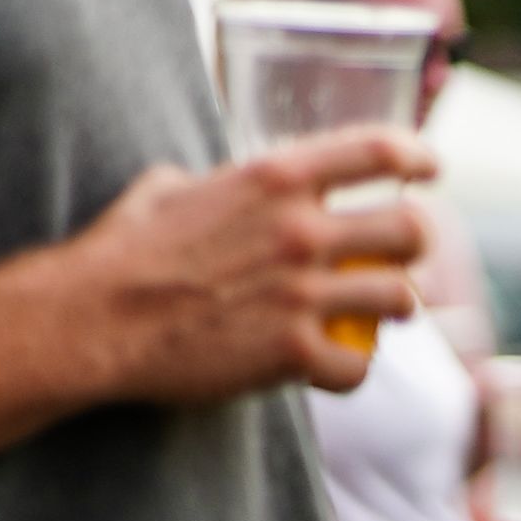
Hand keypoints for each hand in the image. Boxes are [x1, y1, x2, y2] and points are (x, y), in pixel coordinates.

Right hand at [65, 129, 434, 403]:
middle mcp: (300, 230)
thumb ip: (220, 184)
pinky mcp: (290, 352)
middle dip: (417, 244)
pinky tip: (335, 368)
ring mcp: (301, 293)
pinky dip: (352, 370)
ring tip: (380, 315)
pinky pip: (357, 366)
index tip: (432, 169)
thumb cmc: (119, 252)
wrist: (88, 322)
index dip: (417, 155)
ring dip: (396, 308)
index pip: (376, 149)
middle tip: (403, 257)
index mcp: (274, 179)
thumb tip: (227, 182)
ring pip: (401, 298)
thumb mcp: (168, 190)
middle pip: (411, 229)